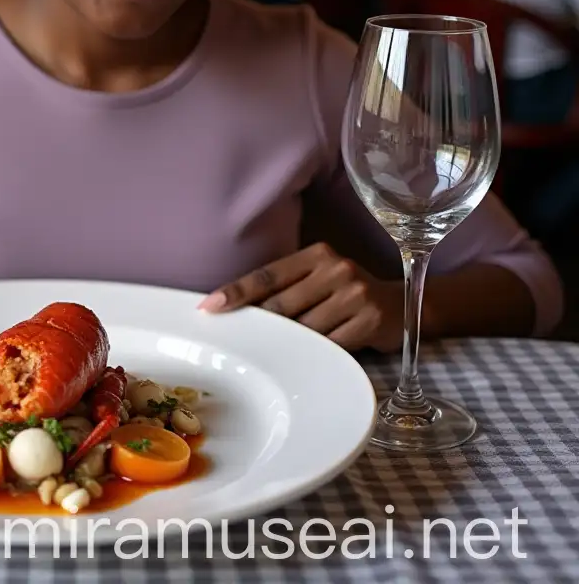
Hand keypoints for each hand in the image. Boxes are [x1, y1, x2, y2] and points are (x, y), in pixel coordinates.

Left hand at [199, 242, 403, 352]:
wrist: (403, 304)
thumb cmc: (347, 292)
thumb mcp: (320, 277)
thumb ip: (288, 287)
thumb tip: (238, 308)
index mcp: (317, 254)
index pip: (267, 275)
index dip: (237, 292)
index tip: (209, 307)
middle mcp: (336, 270)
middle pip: (281, 305)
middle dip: (259, 325)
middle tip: (236, 339)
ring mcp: (354, 295)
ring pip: (303, 328)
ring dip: (287, 343)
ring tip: (273, 353)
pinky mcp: (368, 322)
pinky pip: (328, 345)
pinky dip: (314, 354)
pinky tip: (307, 359)